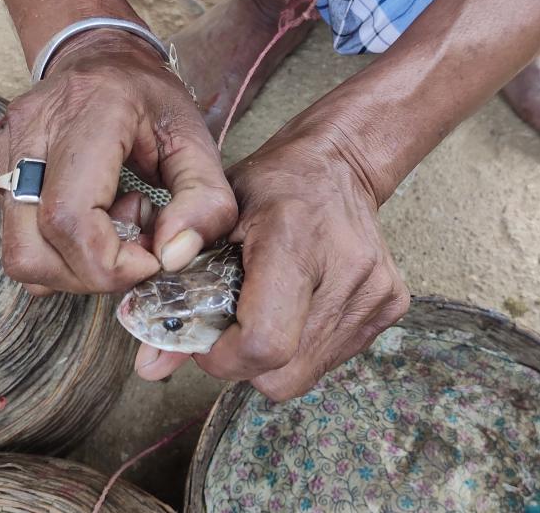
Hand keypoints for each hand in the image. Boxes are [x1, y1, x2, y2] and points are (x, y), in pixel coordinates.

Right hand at [0, 29, 236, 294]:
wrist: (100, 56)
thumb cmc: (151, 100)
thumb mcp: (197, 140)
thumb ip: (204, 202)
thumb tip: (172, 258)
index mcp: (89, 113)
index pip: (69, 217)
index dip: (108, 262)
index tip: (150, 260)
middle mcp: (34, 131)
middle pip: (34, 249)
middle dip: (92, 273)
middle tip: (135, 246)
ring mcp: (7, 151)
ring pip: (19, 255)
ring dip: (73, 266)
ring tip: (112, 225)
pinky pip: (20, 242)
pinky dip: (60, 251)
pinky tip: (91, 218)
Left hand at [136, 128, 408, 400]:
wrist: (339, 164)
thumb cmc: (271, 184)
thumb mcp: (213, 218)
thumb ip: (178, 289)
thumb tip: (150, 365)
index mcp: (293, 241)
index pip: (263, 343)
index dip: (223, 358)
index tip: (205, 338)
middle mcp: (344, 272)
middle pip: (284, 375)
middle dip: (243, 365)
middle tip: (229, 325)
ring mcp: (374, 293)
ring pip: (305, 375)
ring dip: (272, 355)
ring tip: (262, 307)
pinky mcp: (389, 307)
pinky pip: (329, 359)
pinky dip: (301, 345)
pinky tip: (293, 306)